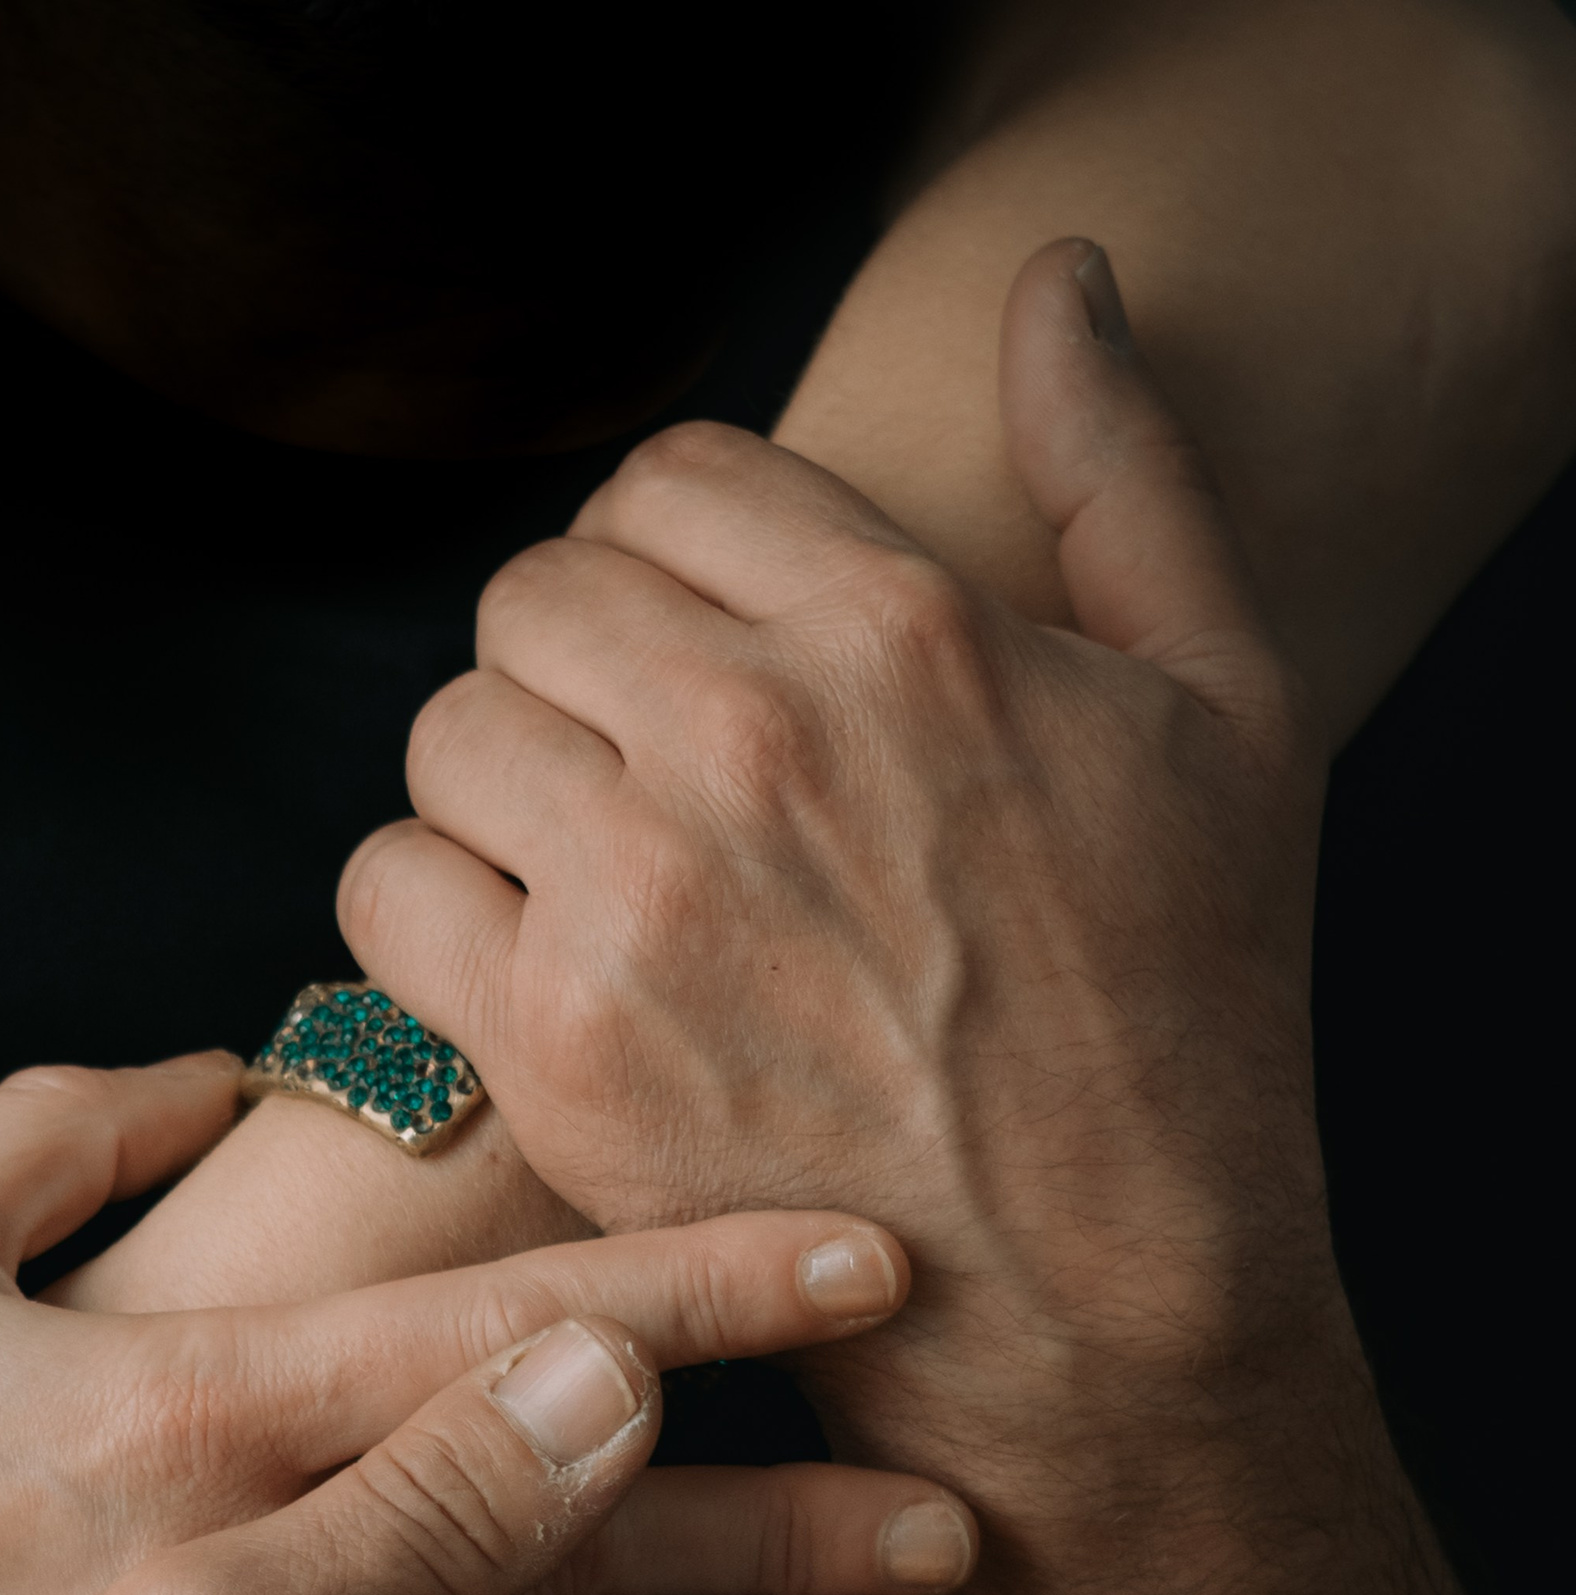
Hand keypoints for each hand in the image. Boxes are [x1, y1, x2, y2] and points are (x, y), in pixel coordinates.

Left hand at [339, 238, 1329, 1501]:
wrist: (1104, 1297)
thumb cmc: (1181, 1008)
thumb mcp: (1224, 709)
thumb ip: (1121, 476)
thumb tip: (1050, 285)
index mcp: (900, 627)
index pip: (666, 480)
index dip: (663, 556)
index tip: (689, 646)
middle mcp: (752, 737)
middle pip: (533, 595)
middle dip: (572, 669)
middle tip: (628, 770)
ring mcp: (639, 896)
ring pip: (447, 733)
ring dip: (495, 791)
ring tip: (581, 869)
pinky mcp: (554, 1046)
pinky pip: (383, 892)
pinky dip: (424, 914)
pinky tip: (513, 961)